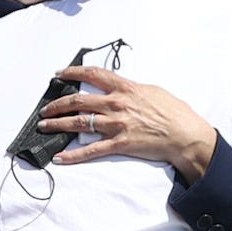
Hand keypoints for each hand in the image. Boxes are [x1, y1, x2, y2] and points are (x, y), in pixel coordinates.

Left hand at [37, 65, 218, 180]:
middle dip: (57, 104)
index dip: (73, 73)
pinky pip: (91, 150)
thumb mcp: (154, 92)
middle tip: (45, 108)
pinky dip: (74, 155)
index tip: (60, 75)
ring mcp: (117, 125)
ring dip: (58, 124)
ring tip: (44, 126)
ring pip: (79, 122)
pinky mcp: (119, 144)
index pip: (93, 75)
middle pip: (78, 100)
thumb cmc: (176, 113)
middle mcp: (117, 104)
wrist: (186, 135)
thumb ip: (133, 89)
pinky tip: (60, 157)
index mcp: (126, 89)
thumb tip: (121, 88)